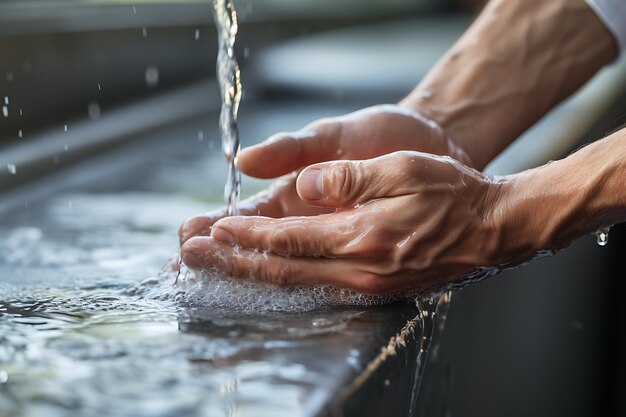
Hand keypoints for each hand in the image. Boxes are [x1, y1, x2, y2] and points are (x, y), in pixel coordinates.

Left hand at [181, 151, 507, 293]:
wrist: (490, 228)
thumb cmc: (449, 193)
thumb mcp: (401, 169)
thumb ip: (347, 178)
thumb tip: (305, 186)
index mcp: (360, 237)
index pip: (286, 240)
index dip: (244, 237)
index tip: (209, 231)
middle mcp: (357, 269)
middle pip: (279, 270)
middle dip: (230, 264)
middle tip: (190, 259)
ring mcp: (365, 284)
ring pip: (293, 284)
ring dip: (248, 276)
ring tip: (213, 271)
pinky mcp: (372, 286)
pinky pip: (315, 287)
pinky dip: (281, 282)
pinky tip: (263, 277)